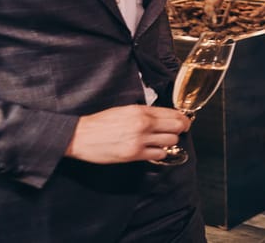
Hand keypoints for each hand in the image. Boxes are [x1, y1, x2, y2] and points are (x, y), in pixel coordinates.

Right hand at [65, 105, 190, 163]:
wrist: (80, 136)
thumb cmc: (100, 123)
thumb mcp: (124, 110)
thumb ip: (144, 112)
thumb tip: (162, 116)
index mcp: (141, 111)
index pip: (173, 113)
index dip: (182, 118)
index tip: (184, 121)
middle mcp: (143, 124)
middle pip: (177, 127)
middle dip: (180, 129)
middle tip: (178, 131)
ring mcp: (140, 140)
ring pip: (171, 141)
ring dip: (170, 141)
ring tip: (162, 141)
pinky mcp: (134, 154)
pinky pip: (159, 154)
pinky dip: (160, 152)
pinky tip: (153, 150)